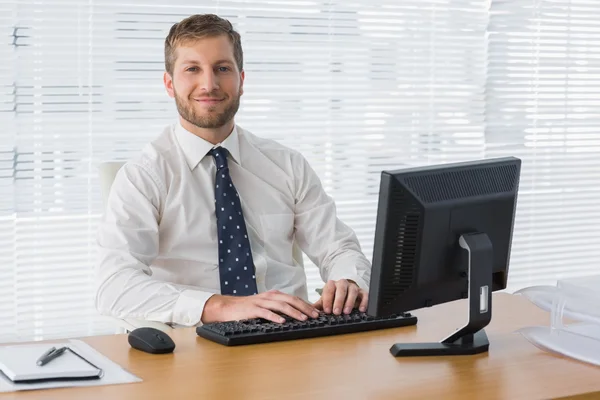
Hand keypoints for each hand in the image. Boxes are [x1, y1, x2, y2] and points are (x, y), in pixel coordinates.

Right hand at [201, 290, 319, 323]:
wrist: (228, 307)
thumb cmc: (248, 308)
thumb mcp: (265, 305)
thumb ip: (278, 307)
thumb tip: (294, 314)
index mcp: (274, 295)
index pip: (294, 298)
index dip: (306, 304)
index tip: (317, 312)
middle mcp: (269, 296)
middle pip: (291, 300)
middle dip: (305, 307)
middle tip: (315, 315)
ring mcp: (261, 302)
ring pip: (281, 306)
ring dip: (294, 312)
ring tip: (303, 318)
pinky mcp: (253, 310)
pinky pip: (266, 313)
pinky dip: (275, 317)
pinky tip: (282, 322)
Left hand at [313, 279, 367, 314]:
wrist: (346, 290)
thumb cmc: (334, 297)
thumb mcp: (325, 300)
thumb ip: (318, 305)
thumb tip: (307, 312)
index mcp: (332, 284)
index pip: (329, 290)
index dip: (328, 300)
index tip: (327, 311)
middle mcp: (343, 284)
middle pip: (341, 289)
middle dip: (338, 301)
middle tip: (336, 312)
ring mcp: (353, 287)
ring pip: (353, 291)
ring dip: (350, 301)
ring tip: (347, 312)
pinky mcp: (362, 292)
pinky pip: (365, 294)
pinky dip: (364, 302)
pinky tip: (361, 310)